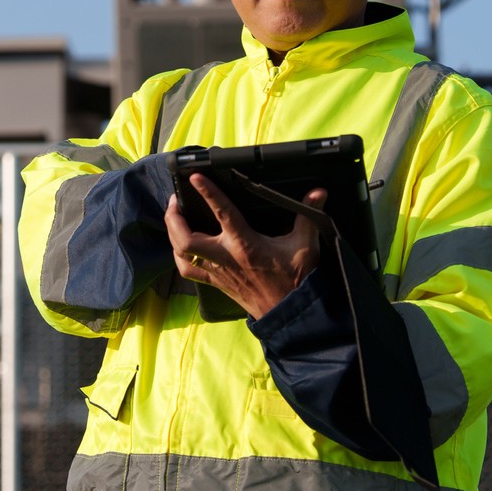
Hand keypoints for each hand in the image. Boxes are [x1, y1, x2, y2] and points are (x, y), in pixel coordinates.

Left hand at [165, 174, 327, 319]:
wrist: (289, 314)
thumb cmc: (296, 281)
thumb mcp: (305, 246)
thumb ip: (308, 216)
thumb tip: (319, 193)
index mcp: (246, 245)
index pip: (222, 213)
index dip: (208, 192)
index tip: (195, 176)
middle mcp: (226, 258)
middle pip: (185, 239)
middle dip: (174, 218)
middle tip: (175, 200)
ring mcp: (217, 272)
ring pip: (181, 255)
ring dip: (172, 235)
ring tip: (174, 218)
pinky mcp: (216, 283)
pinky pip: (188, 271)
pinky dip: (179, 256)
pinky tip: (179, 246)